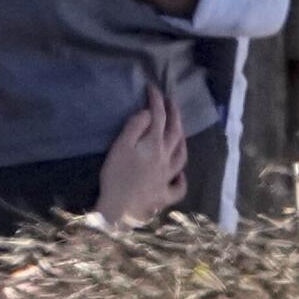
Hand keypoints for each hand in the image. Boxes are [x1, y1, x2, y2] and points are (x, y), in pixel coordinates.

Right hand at [95, 85, 187, 224]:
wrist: (120, 210)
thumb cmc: (116, 176)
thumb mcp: (120, 147)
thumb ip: (135, 128)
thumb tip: (149, 113)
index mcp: (154, 145)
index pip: (158, 117)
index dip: (157, 101)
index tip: (152, 88)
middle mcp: (166, 159)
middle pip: (175, 133)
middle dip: (174, 114)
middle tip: (171, 101)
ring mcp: (168, 178)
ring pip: (181, 156)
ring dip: (182, 141)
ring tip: (180, 132)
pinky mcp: (165, 196)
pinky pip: (179, 187)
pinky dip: (181, 179)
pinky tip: (180, 175)